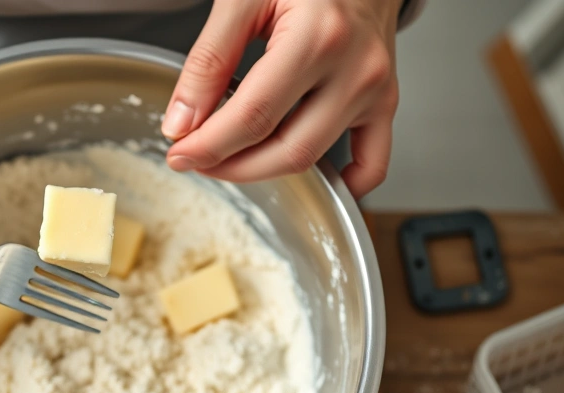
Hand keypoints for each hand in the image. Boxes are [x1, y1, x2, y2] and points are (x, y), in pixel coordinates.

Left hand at [164, 0, 400, 196]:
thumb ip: (209, 60)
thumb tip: (182, 122)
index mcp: (318, 37)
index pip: (253, 116)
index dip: (209, 145)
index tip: (179, 153)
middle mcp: (355, 69)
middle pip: (286, 149)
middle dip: (230, 165)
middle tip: (195, 159)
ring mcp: (375, 89)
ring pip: (314, 159)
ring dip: (263, 171)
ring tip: (228, 156)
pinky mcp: (385, 101)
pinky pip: (373, 162)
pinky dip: (343, 183)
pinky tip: (305, 180)